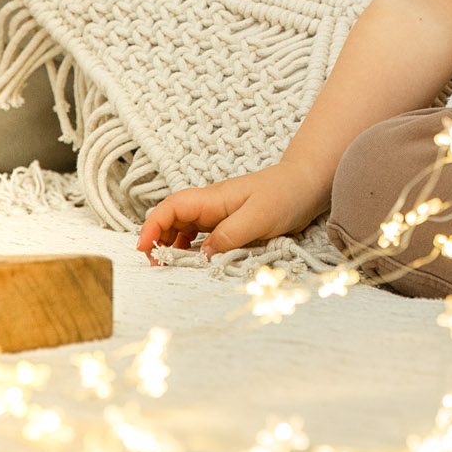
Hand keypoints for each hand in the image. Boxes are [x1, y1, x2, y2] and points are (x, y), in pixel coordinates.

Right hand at [135, 161, 328, 260]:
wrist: (307, 183)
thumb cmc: (285, 193)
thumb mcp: (259, 216)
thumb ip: (230, 235)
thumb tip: (202, 255)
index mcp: (212, 199)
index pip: (171, 208)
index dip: (153, 226)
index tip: (144, 249)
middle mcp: (211, 205)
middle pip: (172, 220)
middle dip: (159, 241)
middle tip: (157, 267)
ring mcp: (219, 215)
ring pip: (185, 229)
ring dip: (175, 247)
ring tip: (172, 268)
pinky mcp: (230, 224)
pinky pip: (203, 237)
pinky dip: (194, 250)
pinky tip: (197, 263)